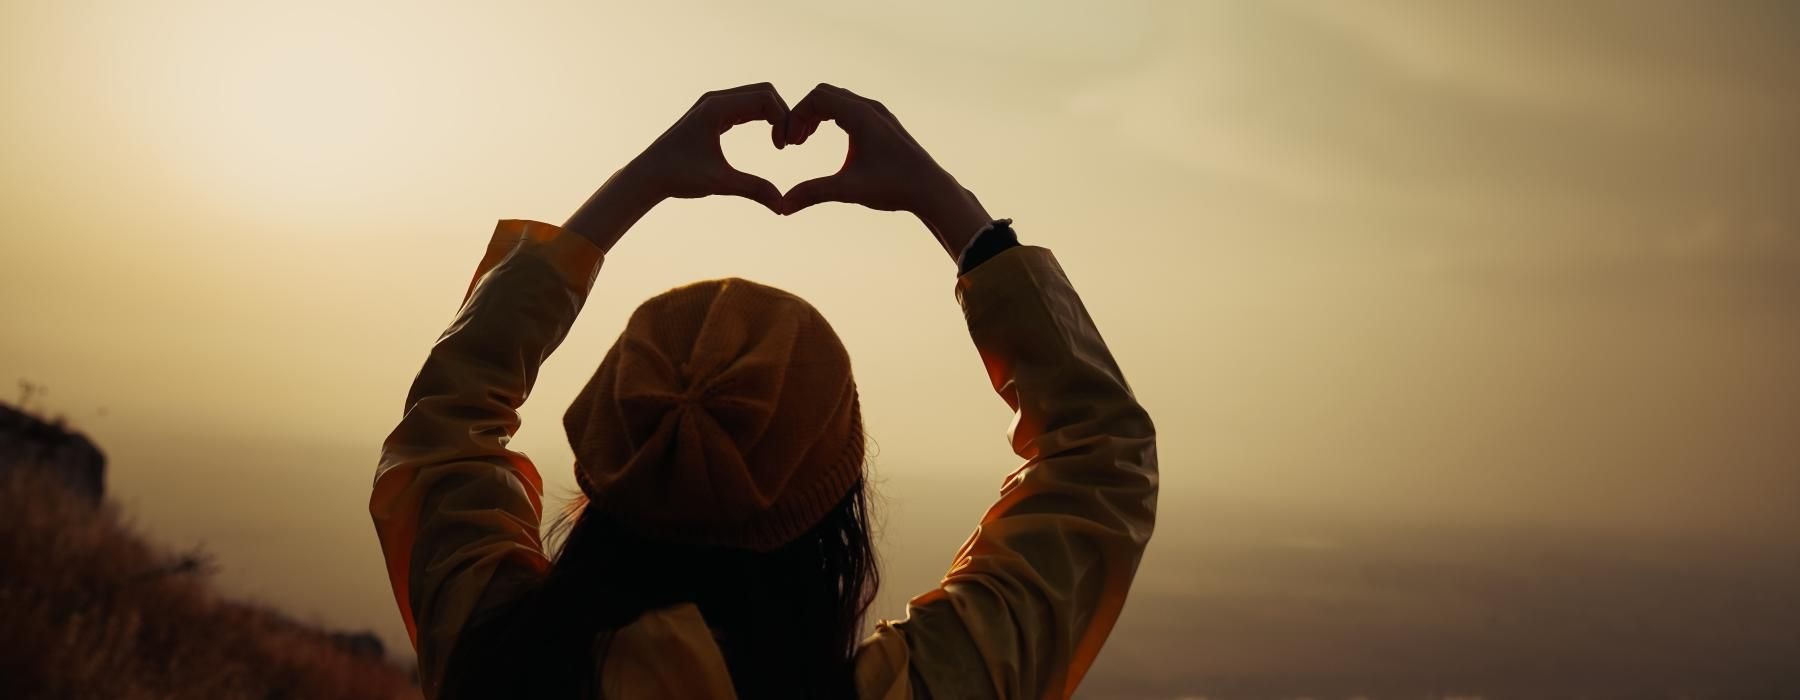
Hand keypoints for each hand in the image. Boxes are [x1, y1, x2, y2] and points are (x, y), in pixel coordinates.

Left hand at [564, 83, 789, 251]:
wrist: (648, 175)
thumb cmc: (679, 176)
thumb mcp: (720, 183)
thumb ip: (754, 189)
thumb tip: (783, 206)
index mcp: (716, 108)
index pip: (765, 98)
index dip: (783, 118)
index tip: (785, 147)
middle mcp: (715, 99)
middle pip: (764, 92)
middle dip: (783, 114)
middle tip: (789, 144)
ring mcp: (713, 104)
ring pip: (757, 97)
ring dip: (774, 116)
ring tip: (781, 144)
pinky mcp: (713, 113)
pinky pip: (746, 106)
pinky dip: (763, 118)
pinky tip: (771, 140)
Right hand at [783, 83, 991, 259]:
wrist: (931, 190)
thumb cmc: (894, 187)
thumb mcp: (849, 189)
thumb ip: (813, 192)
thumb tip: (782, 207)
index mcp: (861, 116)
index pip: (817, 97)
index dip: (796, 116)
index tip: (790, 143)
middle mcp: (870, 108)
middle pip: (825, 94)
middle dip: (804, 114)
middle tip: (794, 141)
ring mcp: (879, 113)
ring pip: (838, 100)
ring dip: (818, 116)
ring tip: (804, 140)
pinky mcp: (884, 123)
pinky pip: (850, 108)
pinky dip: (833, 118)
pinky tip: (829, 141)